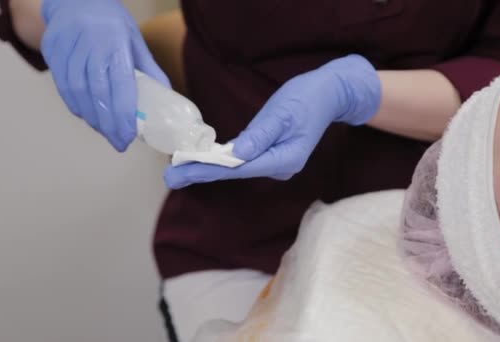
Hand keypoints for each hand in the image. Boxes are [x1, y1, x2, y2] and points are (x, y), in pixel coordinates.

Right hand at [41, 0, 169, 150]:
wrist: (75, 0)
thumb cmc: (111, 23)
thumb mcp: (135, 41)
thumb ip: (149, 70)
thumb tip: (166, 99)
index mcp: (116, 43)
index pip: (120, 85)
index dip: (122, 115)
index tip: (128, 137)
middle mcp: (90, 44)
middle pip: (97, 93)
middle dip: (108, 124)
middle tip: (119, 142)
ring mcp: (67, 46)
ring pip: (76, 92)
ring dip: (92, 117)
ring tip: (105, 131)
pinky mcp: (52, 50)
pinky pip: (62, 86)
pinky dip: (75, 105)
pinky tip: (87, 115)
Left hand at [163, 55, 380, 188]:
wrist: (329, 94)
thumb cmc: (308, 98)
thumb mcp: (283, 112)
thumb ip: (260, 135)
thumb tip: (236, 154)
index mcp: (285, 159)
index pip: (239, 168)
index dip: (207, 169)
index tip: (182, 172)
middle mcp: (280, 167)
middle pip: (235, 173)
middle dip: (201, 173)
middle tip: (169, 176)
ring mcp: (277, 163)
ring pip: (237, 168)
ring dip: (208, 168)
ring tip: (178, 170)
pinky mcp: (272, 155)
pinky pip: (244, 161)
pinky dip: (222, 161)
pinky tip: (202, 162)